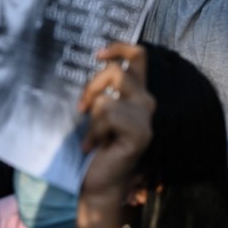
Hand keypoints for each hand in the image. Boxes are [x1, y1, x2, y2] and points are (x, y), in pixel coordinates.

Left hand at [78, 44, 153, 199]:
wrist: (97, 181)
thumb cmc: (94, 144)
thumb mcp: (96, 109)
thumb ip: (100, 87)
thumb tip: (88, 62)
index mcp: (137, 91)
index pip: (138, 54)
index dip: (119, 47)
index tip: (97, 54)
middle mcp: (146, 100)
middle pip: (115, 72)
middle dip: (90, 88)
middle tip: (81, 109)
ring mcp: (146, 117)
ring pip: (107, 98)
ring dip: (91, 118)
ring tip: (92, 135)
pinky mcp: (141, 132)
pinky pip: (108, 115)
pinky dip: (94, 131)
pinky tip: (94, 145)